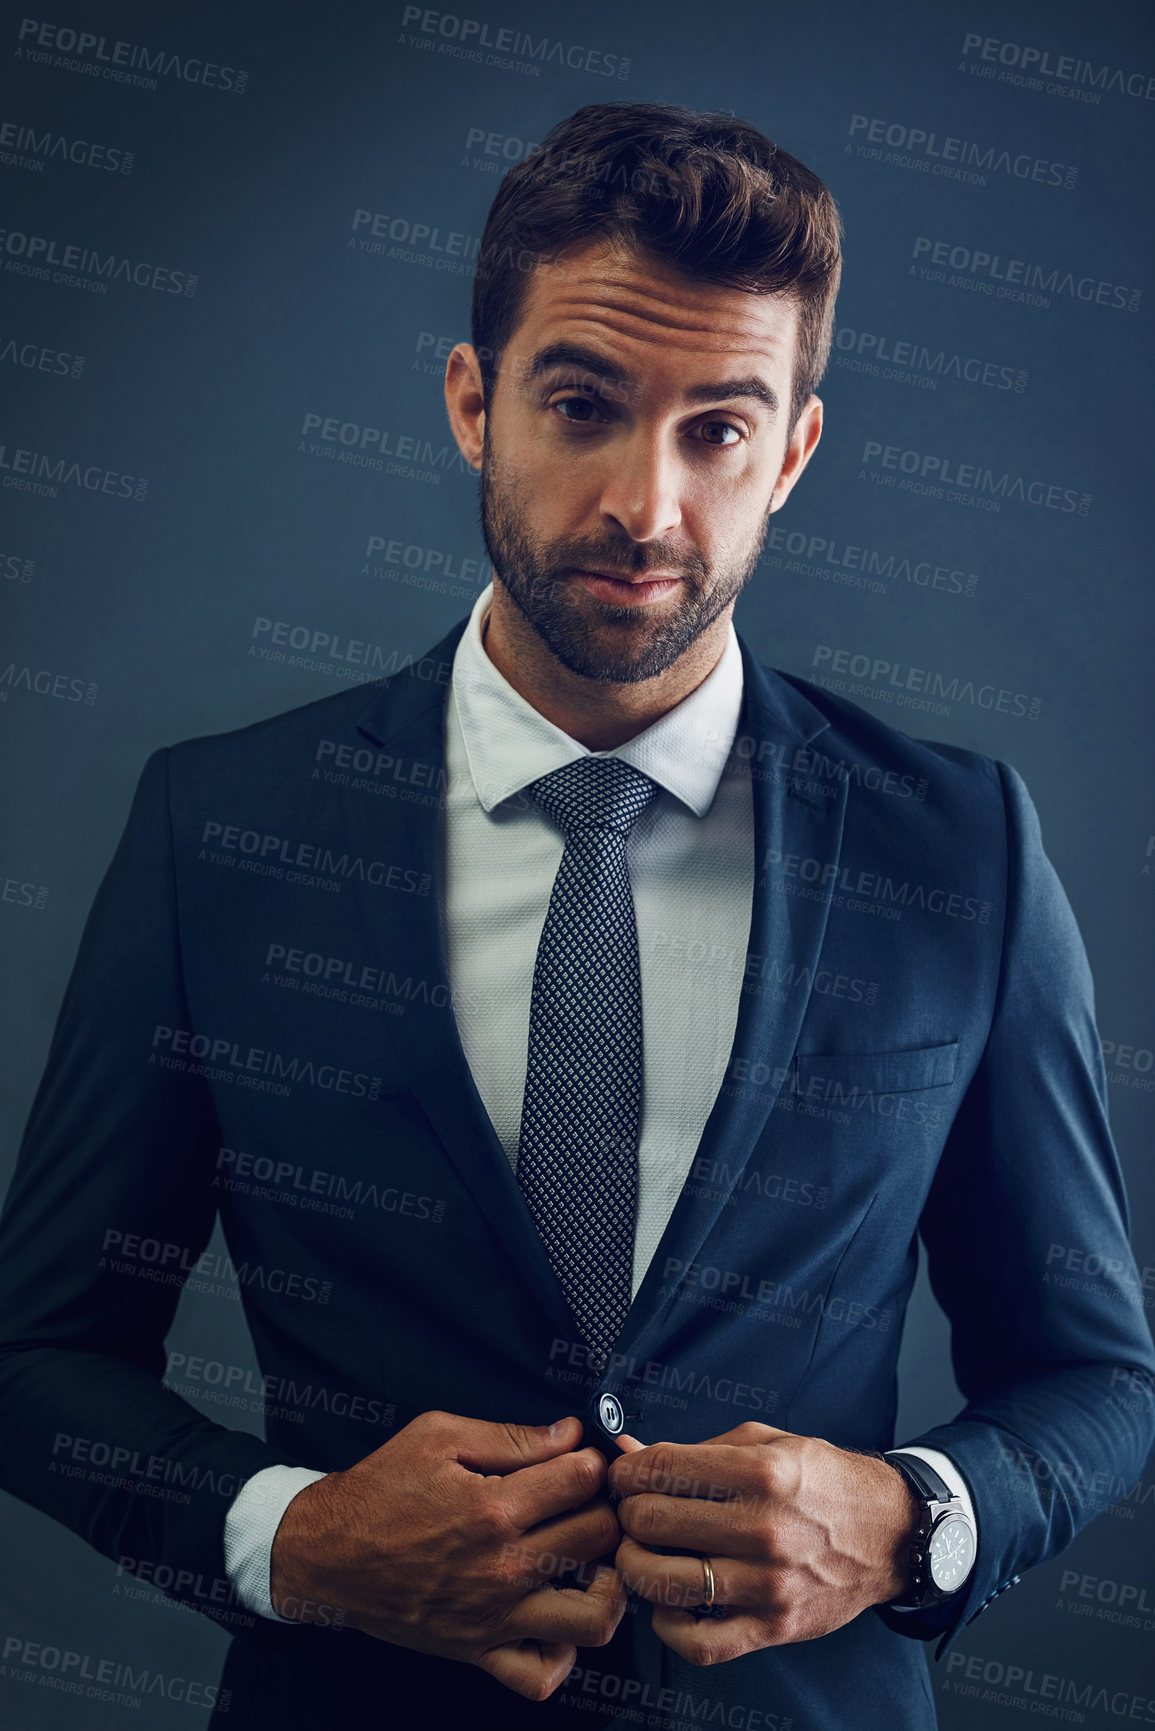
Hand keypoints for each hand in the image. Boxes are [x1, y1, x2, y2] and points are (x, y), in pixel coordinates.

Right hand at [269, 1410, 624, 1700]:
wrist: (327, 1554)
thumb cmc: (380, 1488)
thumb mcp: (438, 1435)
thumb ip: (511, 1435)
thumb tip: (570, 1432)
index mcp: (493, 1508)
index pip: (583, 1479)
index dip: (591, 1458)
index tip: (581, 1457)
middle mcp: (502, 1568)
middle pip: (599, 1537)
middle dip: (603, 1508)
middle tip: (587, 1499)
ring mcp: (495, 1618)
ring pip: (594, 1618)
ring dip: (607, 1584)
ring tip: (589, 1559)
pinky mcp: (480, 1651)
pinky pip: (542, 1674)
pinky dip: (563, 1651)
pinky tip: (555, 1612)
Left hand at [607, 1421, 919, 1664]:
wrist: (889, 1533)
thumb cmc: (823, 1481)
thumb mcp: (767, 1443)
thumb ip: (696, 1450)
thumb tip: (628, 1453)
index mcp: (762, 1472)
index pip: (661, 1470)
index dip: (625, 1472)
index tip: (622, 1478)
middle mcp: (765, 1528)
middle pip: (652, 1523)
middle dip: (627, 1514)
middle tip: (632, 1512)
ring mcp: (769, 1584)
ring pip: (663, 1581)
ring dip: (635, 1565)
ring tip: (641, 1553)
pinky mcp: (774, 1626)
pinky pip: (699, 1642)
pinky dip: (668, 1623)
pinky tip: (668, 1599)